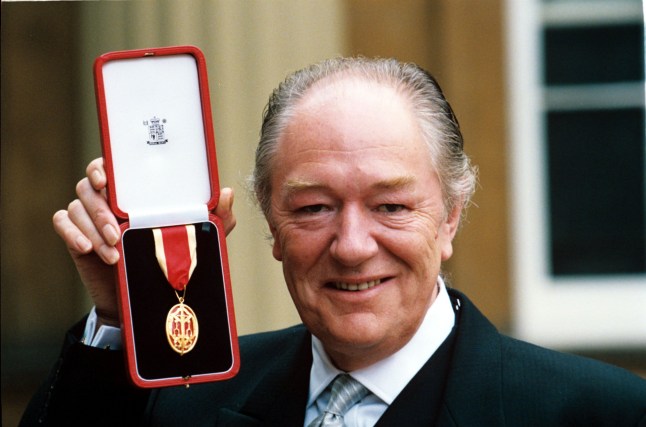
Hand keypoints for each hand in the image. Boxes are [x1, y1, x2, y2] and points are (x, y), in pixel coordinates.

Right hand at [52, 158, 236, 328]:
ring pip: (77, 206)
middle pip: (89, 186)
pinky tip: (88, 249)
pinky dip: (72, 233)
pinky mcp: (76, 235)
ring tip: (113, 249)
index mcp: (134, 192)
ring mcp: (90, 216)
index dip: (103, 166)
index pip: (112, 166)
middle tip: (118, 232)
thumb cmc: (172, 256)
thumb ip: (216, 217)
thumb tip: (227, 192)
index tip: (107, 179)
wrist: (148, 296)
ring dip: (93, 227)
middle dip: (102, 208)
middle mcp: (108, 198)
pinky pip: (62, 222)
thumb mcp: (199, 237)